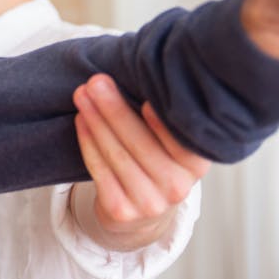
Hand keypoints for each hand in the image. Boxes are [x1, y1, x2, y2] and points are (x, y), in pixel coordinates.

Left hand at [70, 74, 209, 250]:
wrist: (141, 210)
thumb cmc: (155, 158)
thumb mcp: (169, 140)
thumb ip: (164, 112)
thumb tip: (148, 67)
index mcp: (197, 164)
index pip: (180, 139)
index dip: (161, 120)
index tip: (143, 95)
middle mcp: (179, 187)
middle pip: (141, 143)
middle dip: (114, 109)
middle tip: (95, 81)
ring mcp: (150, 203)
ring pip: (117, 155)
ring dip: (95, 121)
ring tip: (81, 94)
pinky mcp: (122, 211)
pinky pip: (99, 170)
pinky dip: (87, 142)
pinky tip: (81, 120)